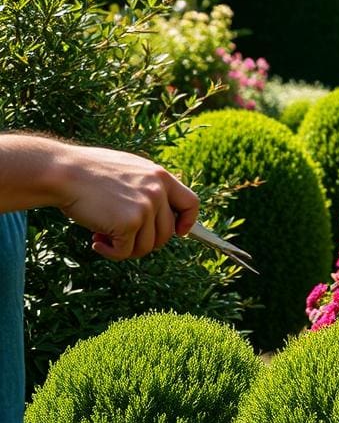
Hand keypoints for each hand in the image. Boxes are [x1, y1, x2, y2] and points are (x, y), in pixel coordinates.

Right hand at [55, 145, 199, 259]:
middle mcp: (158, 191)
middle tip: (120, 237)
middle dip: (144, 241)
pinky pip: (125, 252)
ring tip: (103, 236)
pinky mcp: (130, 222)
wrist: (62, 172)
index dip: (187, 222)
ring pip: (147, 247)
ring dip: (125, 248)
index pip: (191, 203)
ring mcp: (146, 207)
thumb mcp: (129, 170)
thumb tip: (161, 215)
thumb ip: (148, 188)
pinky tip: (96, 242)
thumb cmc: (89, 172)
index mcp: (160, 176)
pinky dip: (111, 252)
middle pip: (166, 234)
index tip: (178, 233)